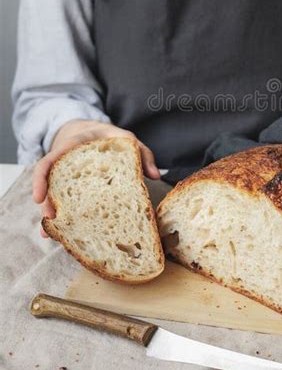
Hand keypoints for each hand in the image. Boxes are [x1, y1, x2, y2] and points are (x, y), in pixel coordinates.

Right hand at [32, 119, 160, 238]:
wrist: (96, 134)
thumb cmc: (110, 138)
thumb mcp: (126, 138)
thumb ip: (142, 153)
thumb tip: (155, 175)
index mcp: (72, 148)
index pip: (49, 161)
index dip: (40, 179)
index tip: (37, 197)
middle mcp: (64, 164)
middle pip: (48, 184)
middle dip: (46, 204)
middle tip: (50, 220)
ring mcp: (65, 178)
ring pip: (53, 197)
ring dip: (50, 215)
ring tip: (51, 234)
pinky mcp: (70, 189)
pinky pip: (63, 203)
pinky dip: (60, 218)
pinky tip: (58, 235)